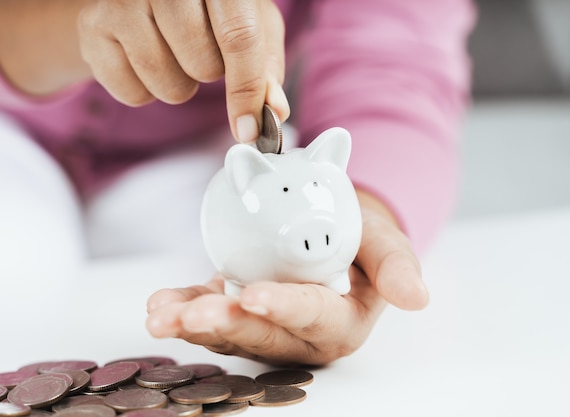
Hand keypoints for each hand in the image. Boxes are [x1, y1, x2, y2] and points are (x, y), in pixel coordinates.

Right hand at [78, 0, 289, 141]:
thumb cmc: (206, 8)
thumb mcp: (249, 22)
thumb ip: (265, 66)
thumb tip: (273, 110)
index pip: (238, 37)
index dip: (247, 91)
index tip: (250, 129)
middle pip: (202, 65)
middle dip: (208, 74)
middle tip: (198, 50)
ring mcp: (122, 0)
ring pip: (167, 83)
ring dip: (178, 85)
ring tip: (172, 55)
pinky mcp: (92, 27)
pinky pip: (132, 93)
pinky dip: (145, 91)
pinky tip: (143, 59)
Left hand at [145, 191, 428, 364]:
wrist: (331, 230)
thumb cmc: (361, 237)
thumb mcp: (384, 241)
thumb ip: (396, 265)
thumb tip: (416, 298)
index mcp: (341, 321)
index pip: (314, 316)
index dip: (284, 309)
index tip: (254, 296)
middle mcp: (301, 336)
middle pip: (263, 335)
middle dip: (225, 325)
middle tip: (191, 316)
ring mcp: (266, 328)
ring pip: (229, 332)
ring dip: (193, 323)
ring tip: (161, 314)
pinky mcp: (240, 314)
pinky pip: (210, 316)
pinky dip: (184, 307)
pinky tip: (160, 303)